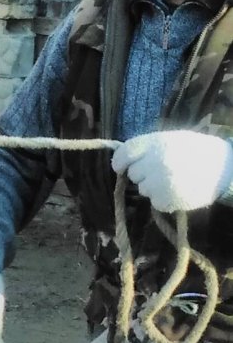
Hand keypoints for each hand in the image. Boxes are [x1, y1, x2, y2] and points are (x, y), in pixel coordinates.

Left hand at [111, 130, 232, 212]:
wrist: (225, 169)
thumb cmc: (199, 151)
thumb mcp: (172, 139)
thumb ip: (149, 147)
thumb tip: (125, 160)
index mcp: (155, 143)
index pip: (124, 153)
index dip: (120, 162)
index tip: (121, 167)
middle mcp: (154, 162)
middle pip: (133, 174)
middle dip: (143, 174)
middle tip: (161, 172)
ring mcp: (159, 183)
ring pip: (143, 189)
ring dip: (153, 188)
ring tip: (173, 181)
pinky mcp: (166, 201)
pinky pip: (155, 202)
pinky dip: (164, 200)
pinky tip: (179, 191)